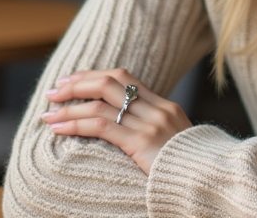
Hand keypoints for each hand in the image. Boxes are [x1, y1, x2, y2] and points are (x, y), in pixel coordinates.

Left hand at [41, 67, 191, 174]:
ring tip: (48, 115)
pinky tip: (59, 128)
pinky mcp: (142, 142)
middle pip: (109, 83)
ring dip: (69, 107)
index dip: (94, 76)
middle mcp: (157, 109)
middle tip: (53, 91)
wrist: (208, 180)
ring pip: (100, 104)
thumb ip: (154, 130)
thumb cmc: (188, 168)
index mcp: (165, 106)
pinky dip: (75, 124)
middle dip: (77, 85)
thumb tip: (126, 128)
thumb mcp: (175, 142)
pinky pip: (102, 126)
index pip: (123, 78)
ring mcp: (150, 125)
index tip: (71, 80)